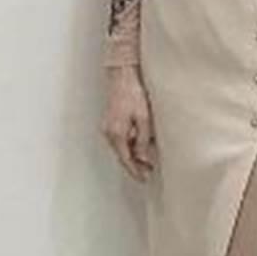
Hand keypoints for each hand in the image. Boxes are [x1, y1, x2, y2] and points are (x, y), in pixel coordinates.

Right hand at [101, 66, 156, 181]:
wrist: (122, 76)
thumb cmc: (133, 93)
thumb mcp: (143, 119)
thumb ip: (142, 140)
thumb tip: (143, 157)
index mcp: (116, 134)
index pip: (126, 159)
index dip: (135, 171)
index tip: (144, 179)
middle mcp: (109, 133)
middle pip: (122, 155)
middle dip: (135, 165)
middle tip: (148, 173)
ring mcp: (108, 127)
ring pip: (121, 148)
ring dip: (133, 156)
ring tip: (147, 162)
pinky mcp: (111, 122)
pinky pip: (120, 139)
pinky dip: (130, 145)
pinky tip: (140, 146)